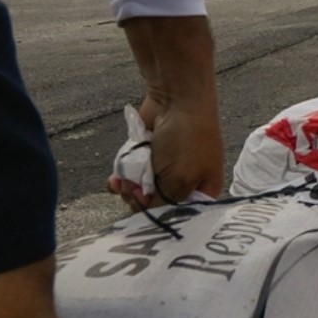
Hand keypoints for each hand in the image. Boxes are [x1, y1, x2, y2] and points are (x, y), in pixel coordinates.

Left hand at [110, 16, 224, 209]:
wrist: (176, 98)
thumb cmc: (188, 139)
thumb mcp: (179, 180)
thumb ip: (163, 204)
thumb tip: (146, 212)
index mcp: (202, 190)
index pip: (181, 217)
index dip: (161, 219)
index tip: (146, 212)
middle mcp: (185, 183)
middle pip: (157, 206)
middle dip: (139, 201)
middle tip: (131, 191)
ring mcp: (165, 169)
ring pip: (141, 192)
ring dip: (127, 189)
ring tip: (120, 181)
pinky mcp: (148, 157)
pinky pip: (131, 176)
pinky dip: (122, 177)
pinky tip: (115, 178)